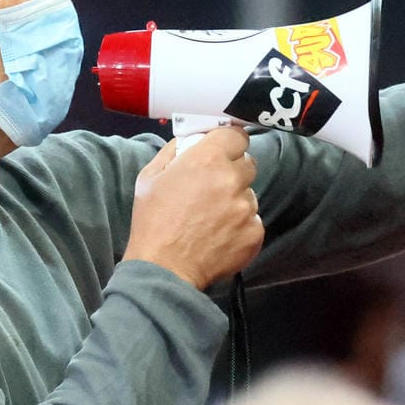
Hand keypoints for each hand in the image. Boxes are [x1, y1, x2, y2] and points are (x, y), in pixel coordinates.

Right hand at [124, 125, 263, 289]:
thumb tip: (190, 140)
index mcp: (207, 159)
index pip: (237, 135)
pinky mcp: (255, 232)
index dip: (229, 142)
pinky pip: (253, 220)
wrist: (164, 270)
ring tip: (212, 218)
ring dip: (236, 200)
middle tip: (213, 187)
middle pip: (248, 163)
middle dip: (233, 171)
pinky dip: (240, 225)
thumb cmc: (152, 223)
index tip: (222, 150)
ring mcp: (246, 208)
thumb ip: (173, 151)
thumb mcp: (150, 178)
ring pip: (250, 194)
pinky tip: (219, 235)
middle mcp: (232, 179)